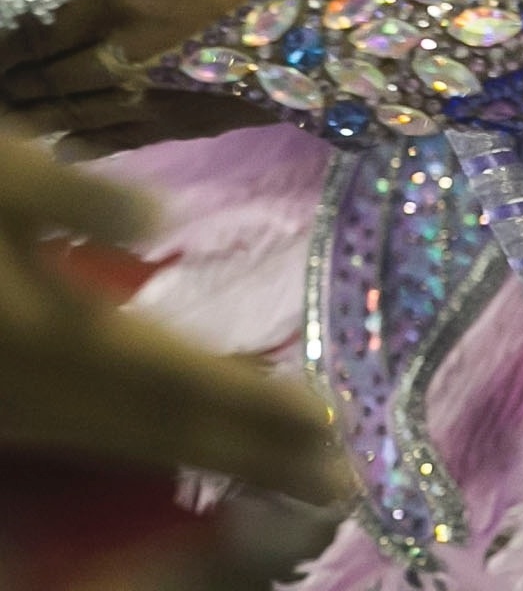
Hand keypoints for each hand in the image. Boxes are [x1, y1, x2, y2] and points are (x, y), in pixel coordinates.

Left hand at [0, 0, 319, 153]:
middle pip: (49, 73)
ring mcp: (143, 94)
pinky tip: (63, 144)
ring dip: (36, 114)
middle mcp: (121, 49)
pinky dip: (81, 143)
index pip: (50, 25)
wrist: (323, 24)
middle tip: (5, 81)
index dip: (19, 37)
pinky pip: (111, 139)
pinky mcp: (172, 126)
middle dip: (18, 78)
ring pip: (69, 112)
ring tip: (18, 113)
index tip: (9, 39)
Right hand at [0, 124, 349, 499]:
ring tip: (289, 472)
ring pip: (127, 442)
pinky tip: (185, 453)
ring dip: (211, 456)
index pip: (177, 377)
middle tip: (337, 480)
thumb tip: (150, 215)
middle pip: (164, 426)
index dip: (253, 404)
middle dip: (252, 452)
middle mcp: (42, 385)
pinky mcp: (6, 414)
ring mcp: (17, 409)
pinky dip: (148, 450)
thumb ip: (70, 194)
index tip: (328, 424)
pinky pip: (88, 442)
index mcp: (55, 331)